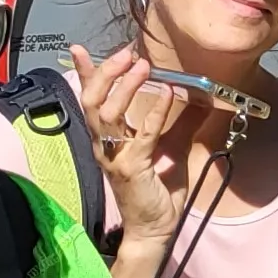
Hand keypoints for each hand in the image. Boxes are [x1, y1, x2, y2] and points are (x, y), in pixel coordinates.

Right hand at [65, 43, 229, 246]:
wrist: (156, 228)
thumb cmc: (158, 191)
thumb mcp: (173, 148)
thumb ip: (182, 122)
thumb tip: (199, 97)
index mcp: (109, 138)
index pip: (91, 99)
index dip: (84, 73)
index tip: (78, 48)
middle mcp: (106, 145)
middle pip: (92, 101)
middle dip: (106, 73)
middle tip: (126, 54)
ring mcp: (116, 157)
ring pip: (108, 115)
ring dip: (126, 87)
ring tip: (143, 66)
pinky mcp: (132, 169)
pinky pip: (141, 136)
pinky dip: (154, 113)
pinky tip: (168, 94)